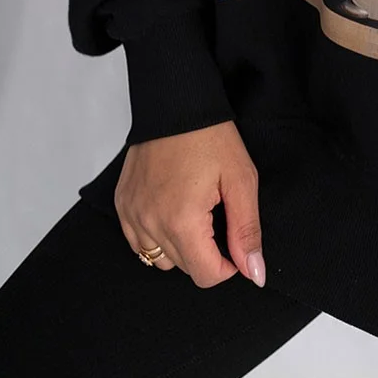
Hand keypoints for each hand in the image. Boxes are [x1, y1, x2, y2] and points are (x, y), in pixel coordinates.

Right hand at [114, 119, 265, 288]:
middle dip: (207, 252)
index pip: (205, 276)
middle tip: (218, 214)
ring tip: (196, 212)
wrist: (176, 102)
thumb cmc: (211, 137)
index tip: (235, 240)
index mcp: (181, 221)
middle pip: (184, 268)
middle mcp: (149, 223)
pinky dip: (157, 235)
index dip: (229, 265)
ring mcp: (131, 215)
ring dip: (181, 247)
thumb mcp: (241, 181)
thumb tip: (255, 273)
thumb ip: (246, 232)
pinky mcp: (122, 205)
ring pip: (160, 259)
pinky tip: (173, 209)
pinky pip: (138, 242)